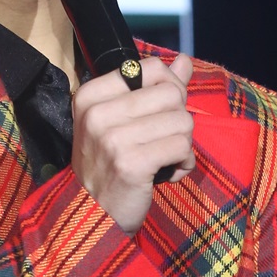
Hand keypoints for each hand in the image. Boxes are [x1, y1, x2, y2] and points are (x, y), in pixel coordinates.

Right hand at [72, 53, 195, 232]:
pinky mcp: (131, 164)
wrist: (92, 215)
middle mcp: (98, 113)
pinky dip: (184, 163)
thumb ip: (154, 88)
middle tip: (163, 142)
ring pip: (182, 121)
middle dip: (178, 120)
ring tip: (165, 160)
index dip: (170, 90)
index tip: (161, 115)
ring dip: (183, 144)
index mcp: (91, 95)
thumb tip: (185, 61)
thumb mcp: (122, 122)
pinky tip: (169, 173)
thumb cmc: (110, 166)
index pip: (152, 69)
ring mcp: (113, 139)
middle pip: (171, 94)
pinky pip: (182, 147)